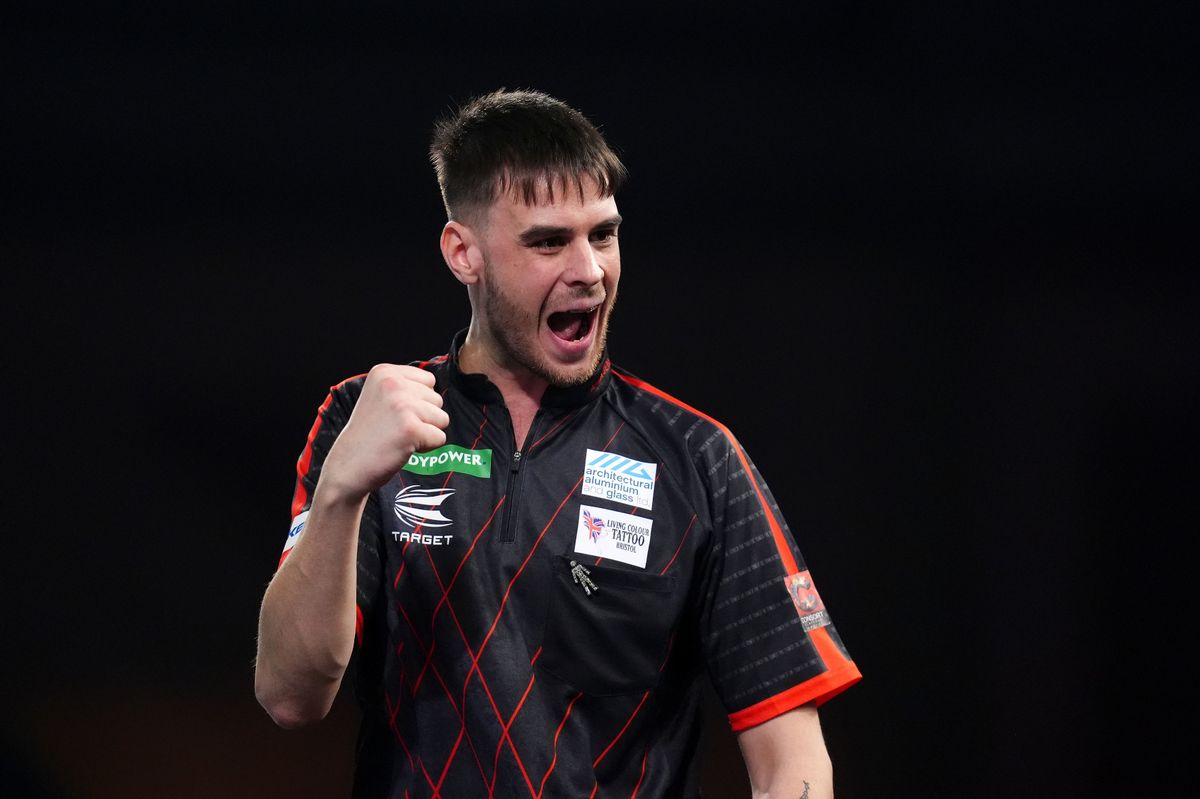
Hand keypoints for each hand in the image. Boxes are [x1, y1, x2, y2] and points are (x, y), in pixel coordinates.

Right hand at [320, 364, 449, 499]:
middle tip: (395, 428)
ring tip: (399, 436)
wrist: (348, 466)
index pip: (429, 380)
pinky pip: (439, 438)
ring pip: (442, 418)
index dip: (418, 401)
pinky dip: (426, 447)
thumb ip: (406, 387)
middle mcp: (393, 383)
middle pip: (437, 399)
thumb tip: (436, 390)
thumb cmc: (368, 435)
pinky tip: (402, 447)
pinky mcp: (411, 429)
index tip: (395, 414)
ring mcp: (402, 405)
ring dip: (425, 432)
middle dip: (423, 417)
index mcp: (384, 372)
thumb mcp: (380, 396)